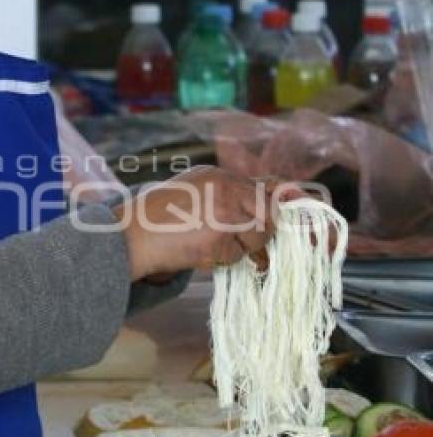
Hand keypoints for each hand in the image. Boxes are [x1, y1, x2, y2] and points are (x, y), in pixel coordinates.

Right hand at [113, 165, 287, 280]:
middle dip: (262, 233)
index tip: (307, 212)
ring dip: (242, 249)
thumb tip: (268, 209)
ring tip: (211, 245)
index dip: (291, 201)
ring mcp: (224, 212)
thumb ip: (229, 197)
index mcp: (219, 176)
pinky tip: (200, 252)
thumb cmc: (158, 218)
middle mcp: (225, 187)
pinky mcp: (219, 237)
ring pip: (258, 237)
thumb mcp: (194, 192)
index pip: (270, 185)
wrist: (130, 236)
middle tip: (244, 244)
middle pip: (269, 214)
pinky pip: (238, 256)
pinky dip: (224, 260)